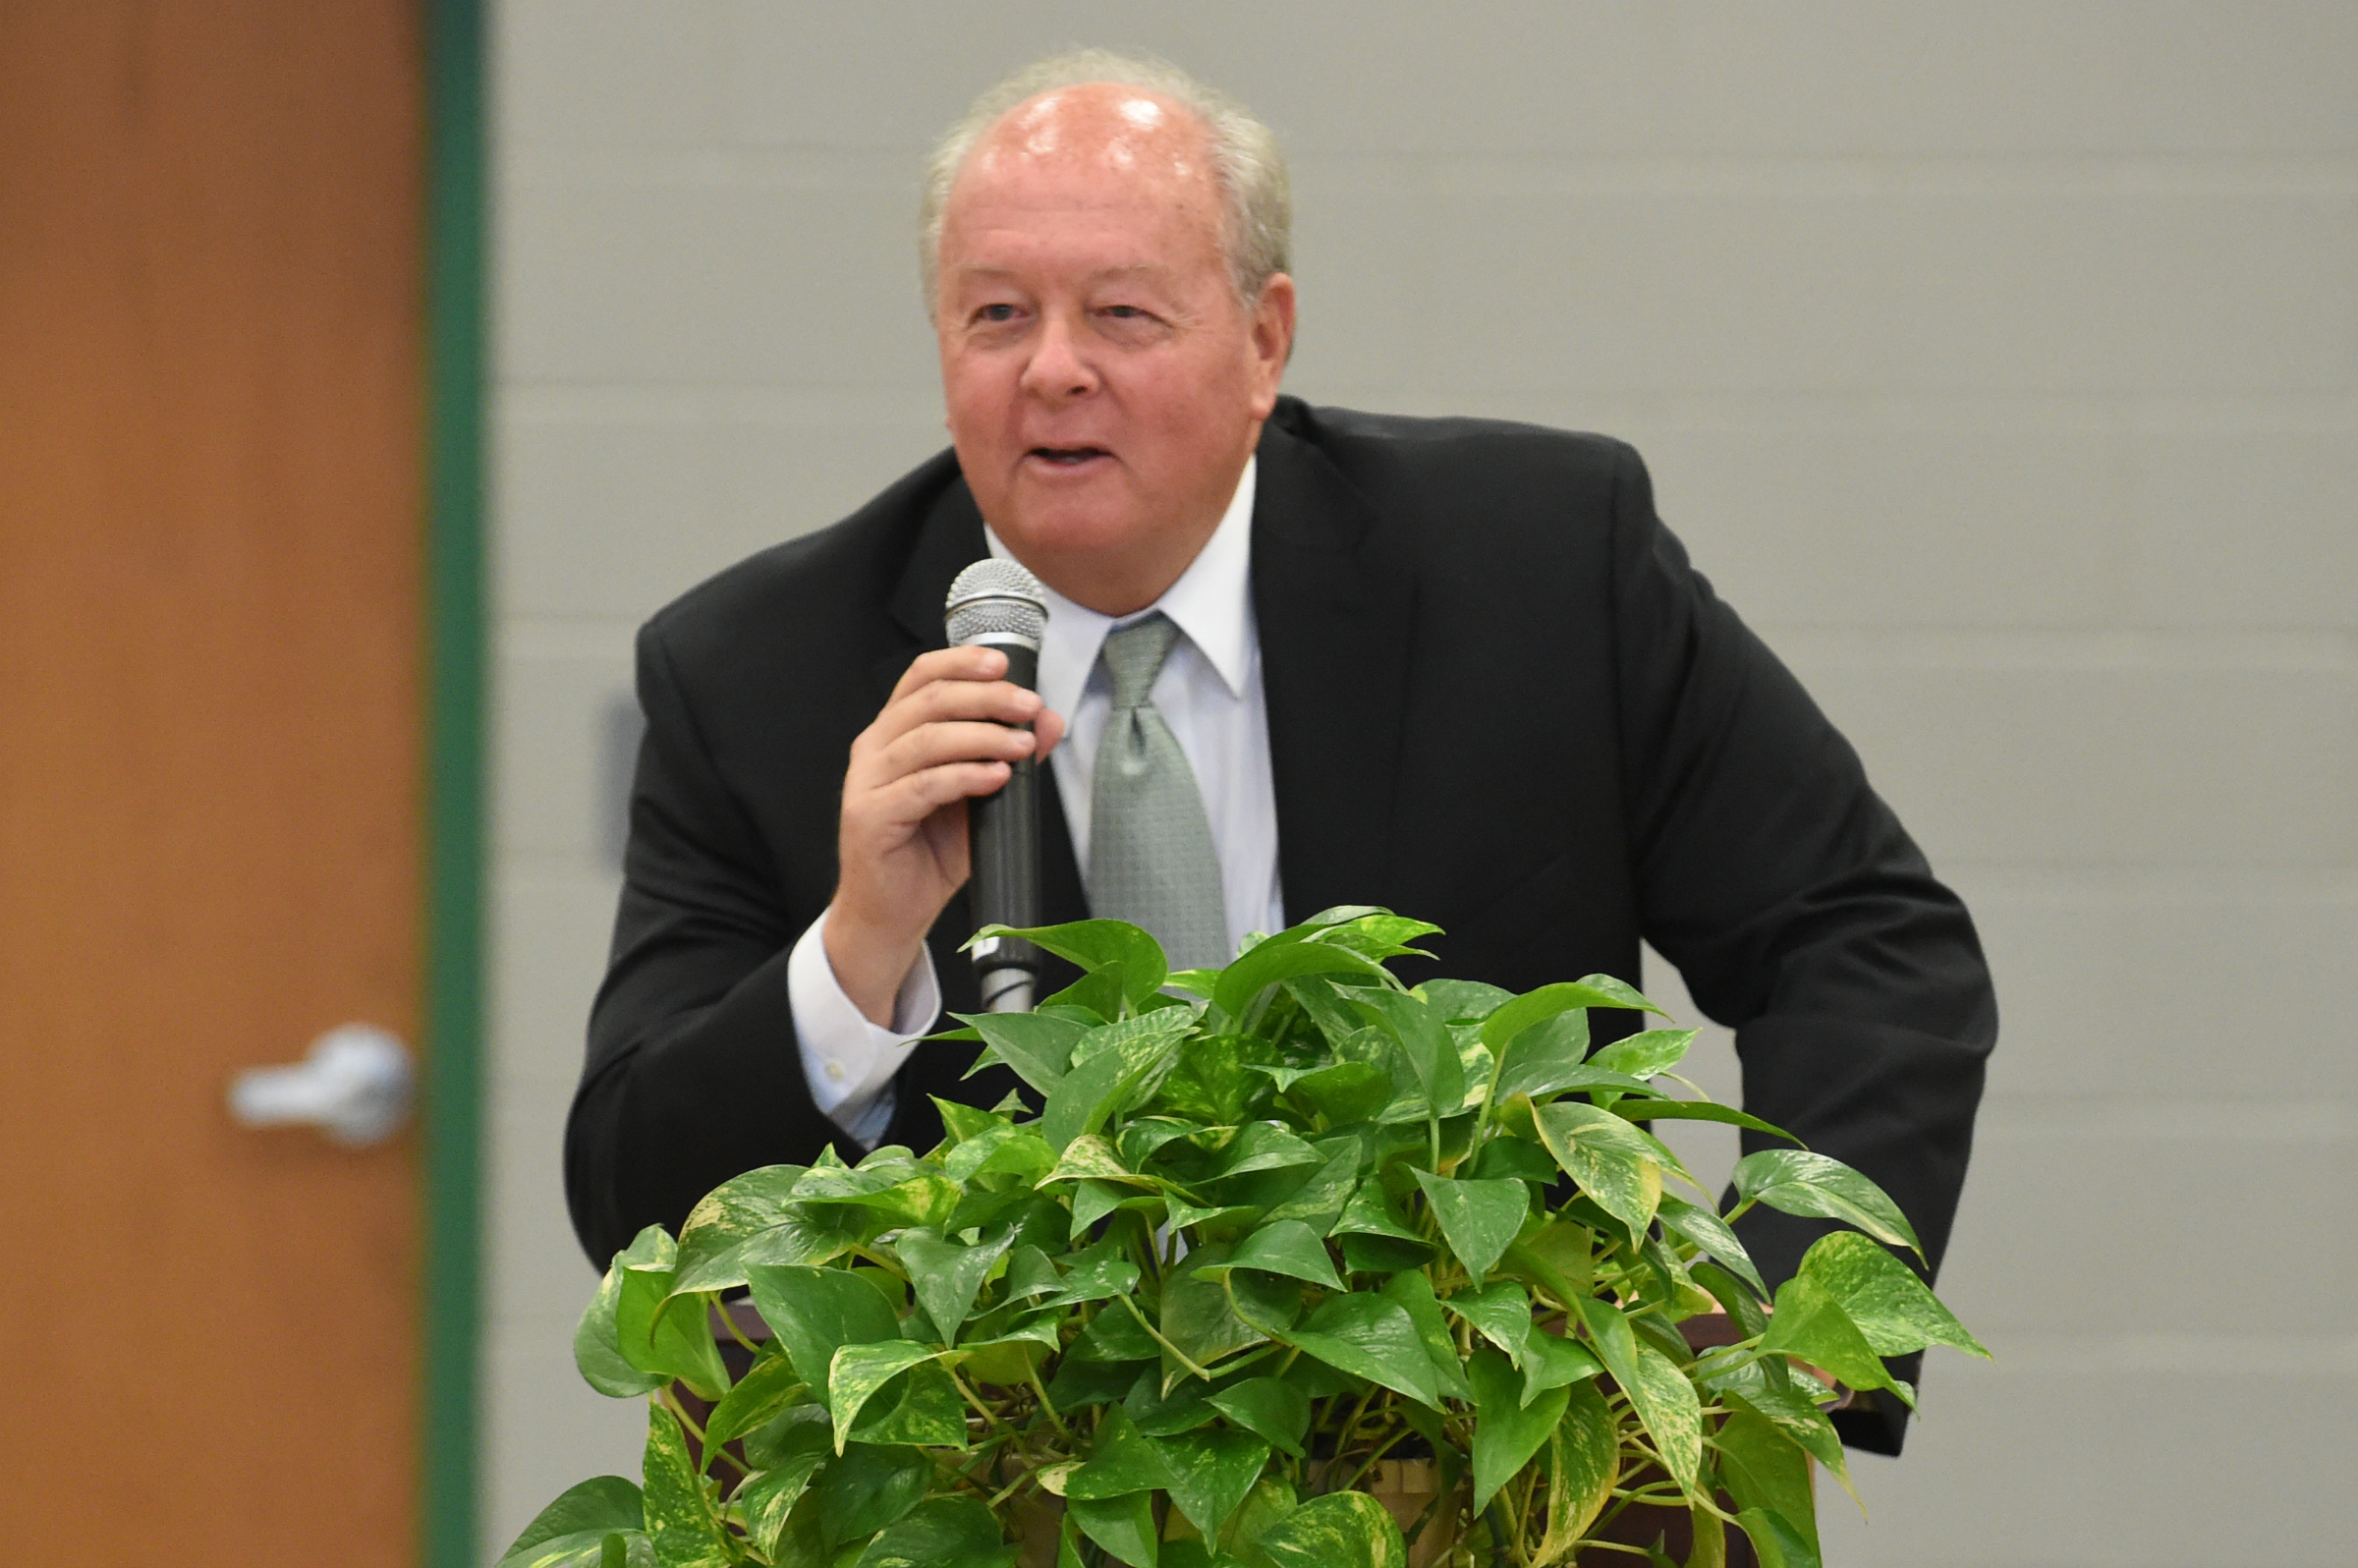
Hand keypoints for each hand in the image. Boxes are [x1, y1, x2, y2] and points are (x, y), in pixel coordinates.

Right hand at [824, 646, 1064, 1025]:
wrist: (891, 913)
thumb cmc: (928, 853)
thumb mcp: (978, 796)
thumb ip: (1008, 755)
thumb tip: (1048, 721)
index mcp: (893, 734)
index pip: (921, 678)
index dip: (961, 662)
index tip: (1004, 664)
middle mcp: (874, 750)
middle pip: (928, 702)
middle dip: (986, 698)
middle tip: (1029, 706)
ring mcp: (867, 784)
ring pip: (926, 740)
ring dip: (982, 737)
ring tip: (1021, 746)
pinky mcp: (871, 818)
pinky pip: (922, 786)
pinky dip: (964, 777)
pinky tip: (996, 777)